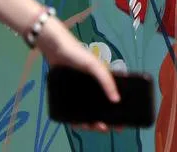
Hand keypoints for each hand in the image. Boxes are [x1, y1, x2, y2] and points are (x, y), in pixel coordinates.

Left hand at [37, 16, 120, 131]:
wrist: (55, 48)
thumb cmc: (77, 54)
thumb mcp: (94, 66)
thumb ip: (107, 80)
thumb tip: (117, 99)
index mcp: (101, 83)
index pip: (112, 101)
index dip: (117, 113)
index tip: (121, 123)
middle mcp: (91, 90)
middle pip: (99, 110)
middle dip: (104, 121)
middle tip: (104, 127)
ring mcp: (78, 94)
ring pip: (86, 113)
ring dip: (90, 123)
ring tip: (91, 126)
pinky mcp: (66, 96)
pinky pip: (72, 112)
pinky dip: (76, 120)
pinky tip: (77, 123)